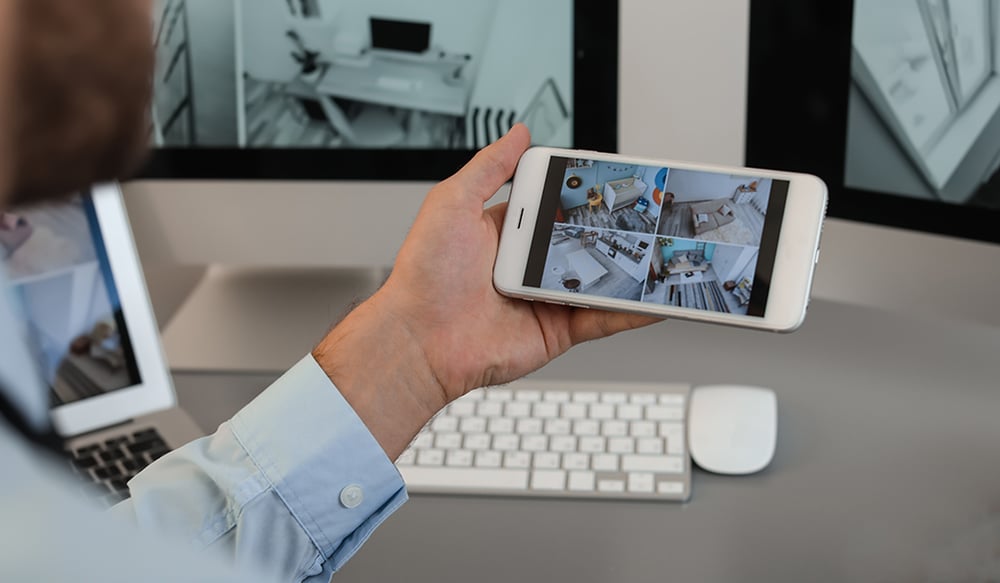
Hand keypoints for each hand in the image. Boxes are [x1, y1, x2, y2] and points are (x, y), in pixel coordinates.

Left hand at [314, 124, 659, 457]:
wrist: (420, 341)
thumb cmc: (424, 276)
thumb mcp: (452, 203)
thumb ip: (489, 168)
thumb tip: (518, 134)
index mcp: (506, 233)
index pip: (554, 205)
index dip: (581, 194)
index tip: (611, 181)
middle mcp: (527, 265)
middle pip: (584, 241)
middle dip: (615, 229)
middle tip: (649, 215)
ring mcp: (545, 298)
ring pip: (600, 279)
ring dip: (632, 269)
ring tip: (662, 252)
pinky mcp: (557, 330)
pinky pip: (602, 318)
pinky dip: (631, 310)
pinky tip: (656, 298)